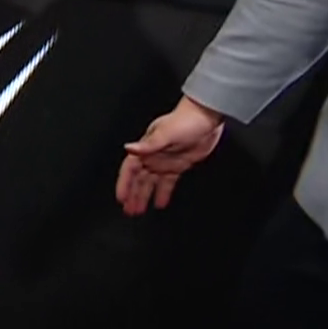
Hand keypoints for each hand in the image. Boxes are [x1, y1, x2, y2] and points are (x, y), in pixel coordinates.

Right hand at [115, 97, 225, 215]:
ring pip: (151, 182)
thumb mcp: (165, 133)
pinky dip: (163, 193)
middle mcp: (153, 156)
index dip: (124, 184)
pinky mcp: (179, 164)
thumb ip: (148, 144)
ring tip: (140, 210)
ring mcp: (165, 161)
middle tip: (130, 210)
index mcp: (146, 148)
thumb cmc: (185, 120)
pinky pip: (167, 182)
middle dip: (133, 195)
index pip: (130, 169)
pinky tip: (161, 202)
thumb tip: (128, 148)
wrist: (206, 118)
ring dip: (145, 196)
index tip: (121, 198)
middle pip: (139, 179)